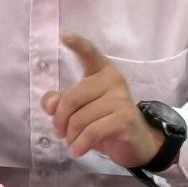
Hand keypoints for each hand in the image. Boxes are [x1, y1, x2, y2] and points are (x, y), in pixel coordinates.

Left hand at [40, 33, 164, 169]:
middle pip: (72, 96)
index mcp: (102, 71)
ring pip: (80, 118)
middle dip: (60, 119)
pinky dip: (79, 144)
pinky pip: (91, 131)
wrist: (137, 142)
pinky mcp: (124, 118)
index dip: (77, 44)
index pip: (89, 53)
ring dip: (71, 136)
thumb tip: (50, 103)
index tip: (62, 36)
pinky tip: (77, 151)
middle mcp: (113, 79)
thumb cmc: (105, 121)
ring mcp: (120, 98)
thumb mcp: (82, 110)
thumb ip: (62, 103)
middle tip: (58, 132)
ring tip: (72, 143)